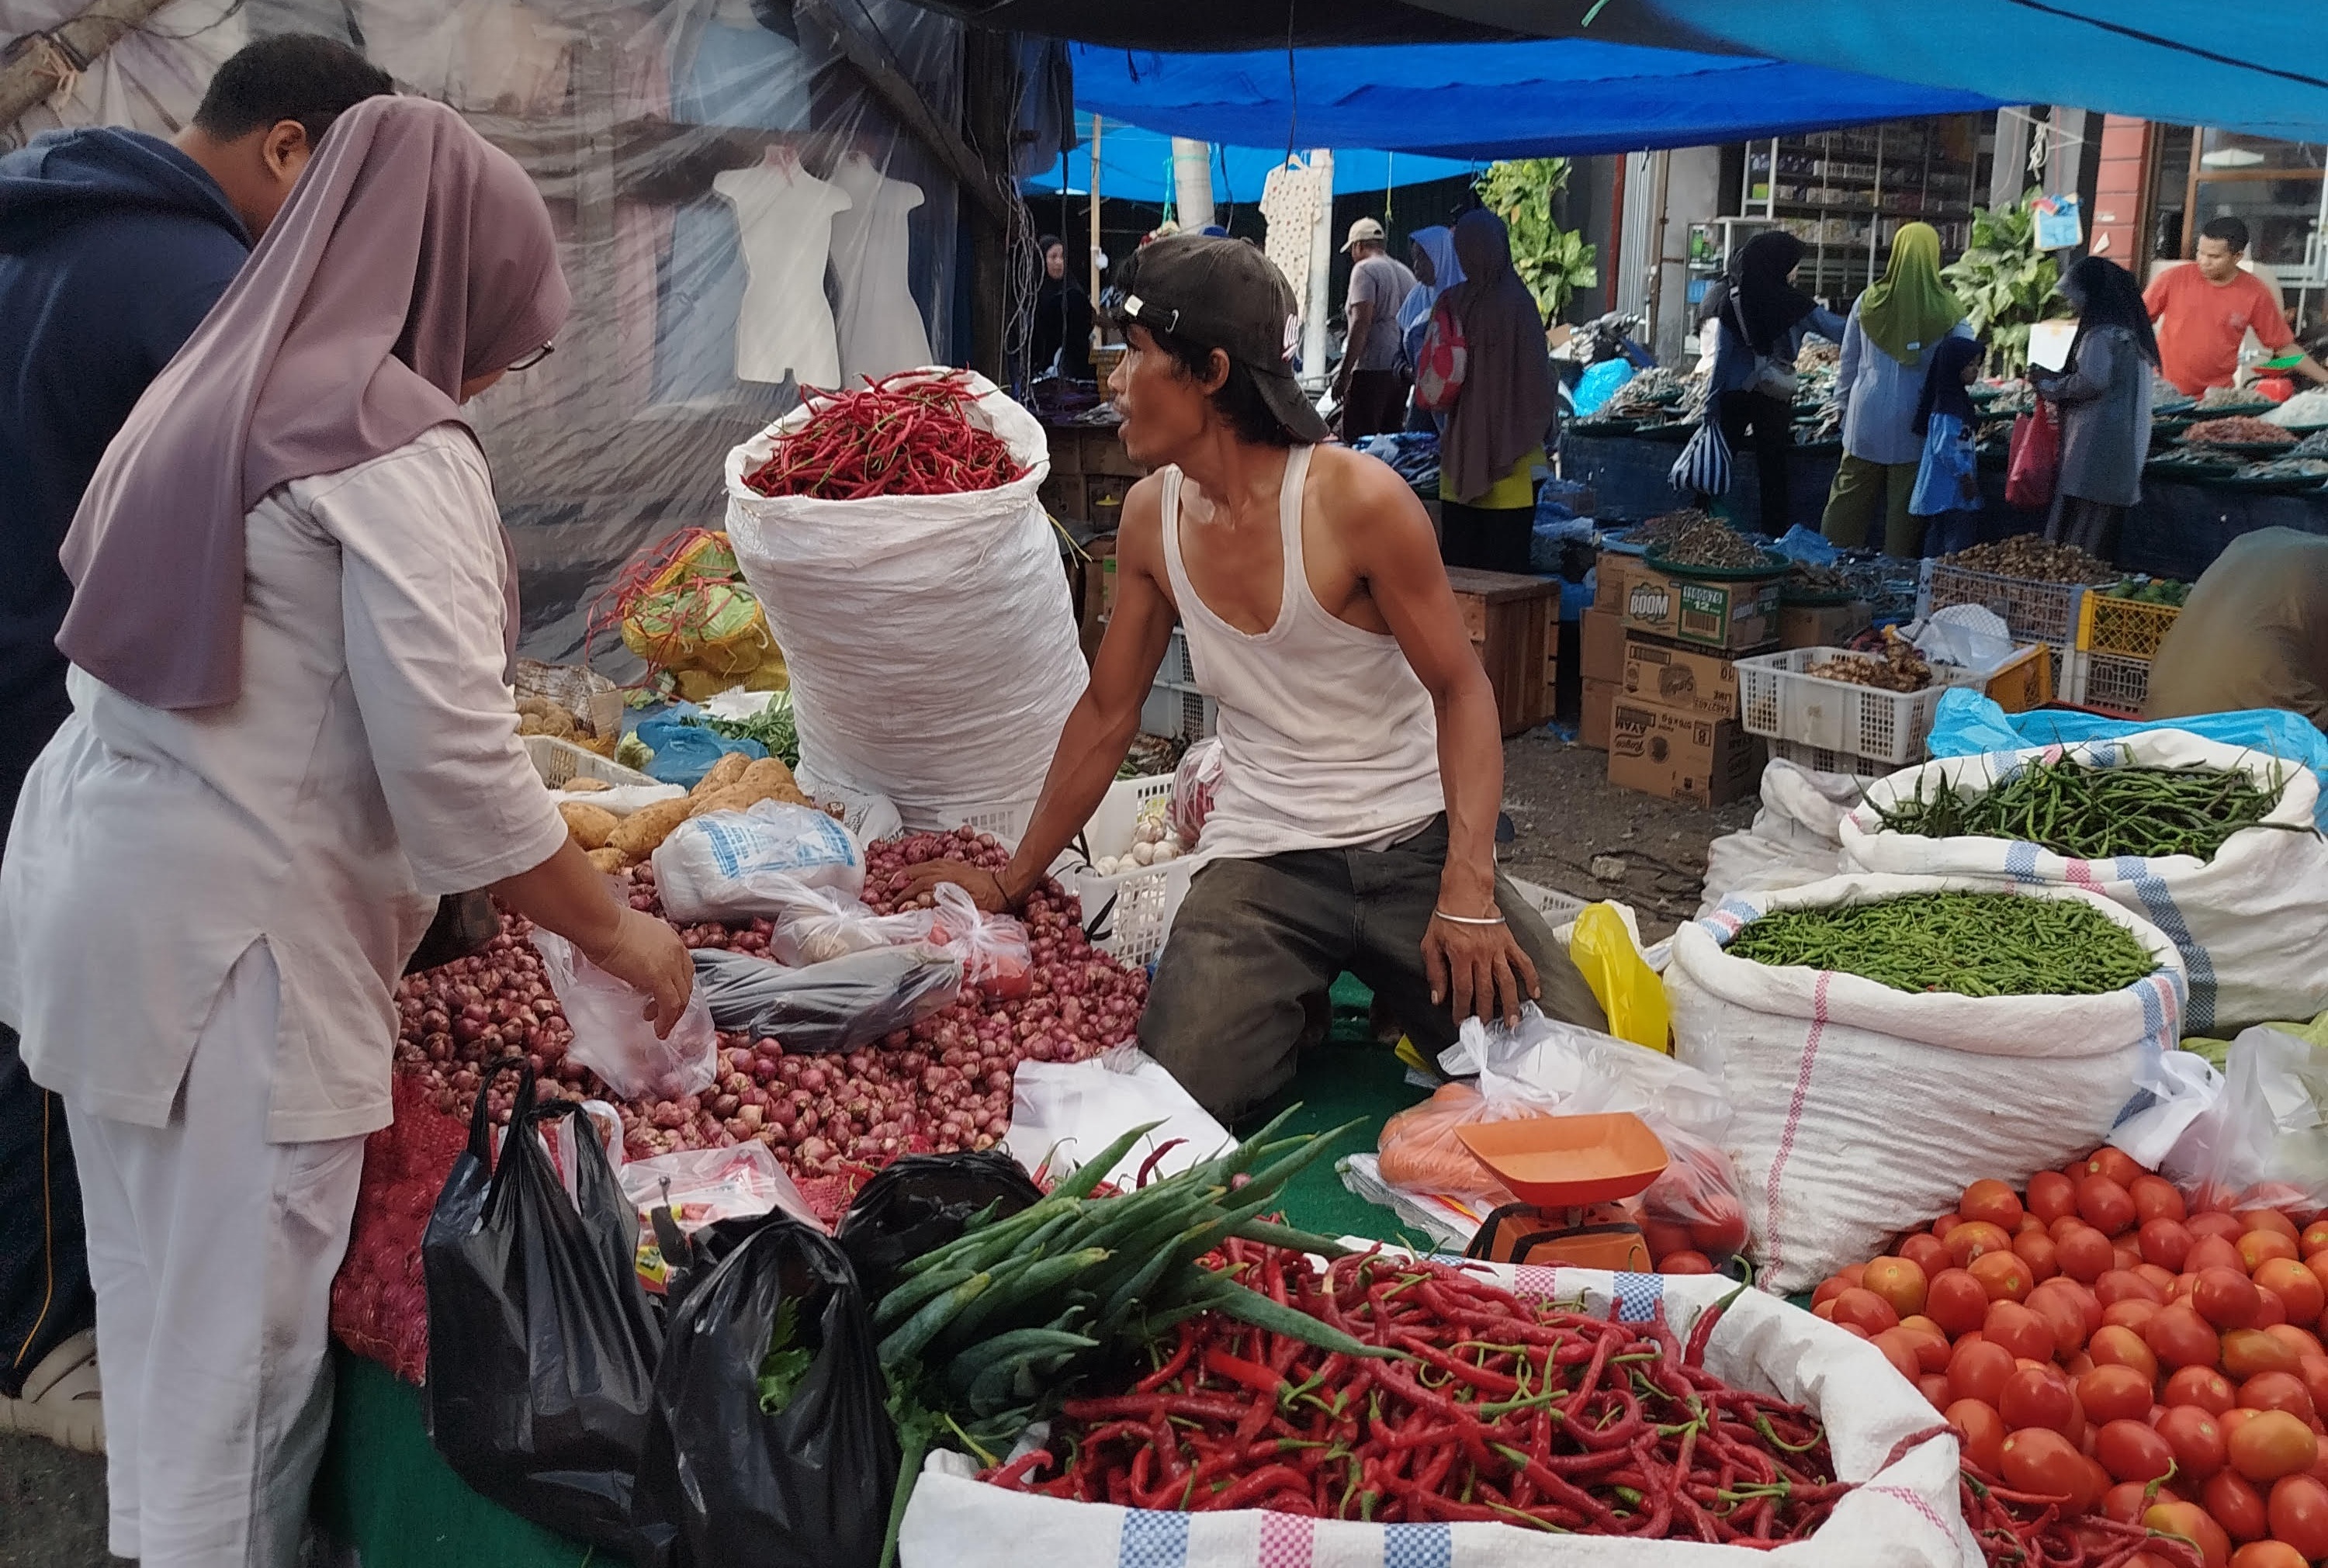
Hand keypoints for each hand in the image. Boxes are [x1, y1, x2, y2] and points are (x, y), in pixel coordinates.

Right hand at [588, 908, 695, 1038]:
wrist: (600, 925)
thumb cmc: (606, 928)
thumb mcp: (634, 938)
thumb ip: (643, 952)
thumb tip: (639, 970)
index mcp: (671, 938)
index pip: (684, 968)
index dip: (677, 987)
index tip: (665, 998)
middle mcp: (676, 949)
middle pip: (686, 984)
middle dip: (676, 1004)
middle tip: (661, 1015)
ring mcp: (670, 963)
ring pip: (682, 998)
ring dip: (672, 1016)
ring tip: (658, 1025)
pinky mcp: (659, 977)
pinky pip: (670, 1005)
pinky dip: (667, 1020)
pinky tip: (658, 1029)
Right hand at [893, 860, 1013, 914]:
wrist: (1007, 887)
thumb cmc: (991, 899)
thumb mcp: (966, 905)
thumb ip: (943, 902)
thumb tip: (921, 900)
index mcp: (946, 879)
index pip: (918, 885)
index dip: (904, 895)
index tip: (894, 903)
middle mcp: (946, 869)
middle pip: (917, 871)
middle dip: (901, 878)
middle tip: (888, 884)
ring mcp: (952, 866)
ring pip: (924, 866)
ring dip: (910, 871)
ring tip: (899, 877)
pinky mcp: (957, 867)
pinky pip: (934, 864)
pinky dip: (923, 867)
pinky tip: (921, 871)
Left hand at [1423, 907, 1541, 1029]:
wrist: (1465, 893)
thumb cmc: (1447, 917)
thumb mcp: (1431, 944)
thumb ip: (1435, 972)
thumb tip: (1438, 997)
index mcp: (1461, 955)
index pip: (1463, 990)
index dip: (1462, 1009)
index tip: (1461, 1021)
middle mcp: (1481, 955)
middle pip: (1486, 991)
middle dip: (1486, 1013)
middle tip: (1486, 1028)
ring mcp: (1498, 950)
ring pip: (1507, 982)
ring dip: (1510, 1004)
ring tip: (1513, 1022)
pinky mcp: (1509, 943)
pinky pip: (1523, 963)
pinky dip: (1531, 979)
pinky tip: (1535, 993)